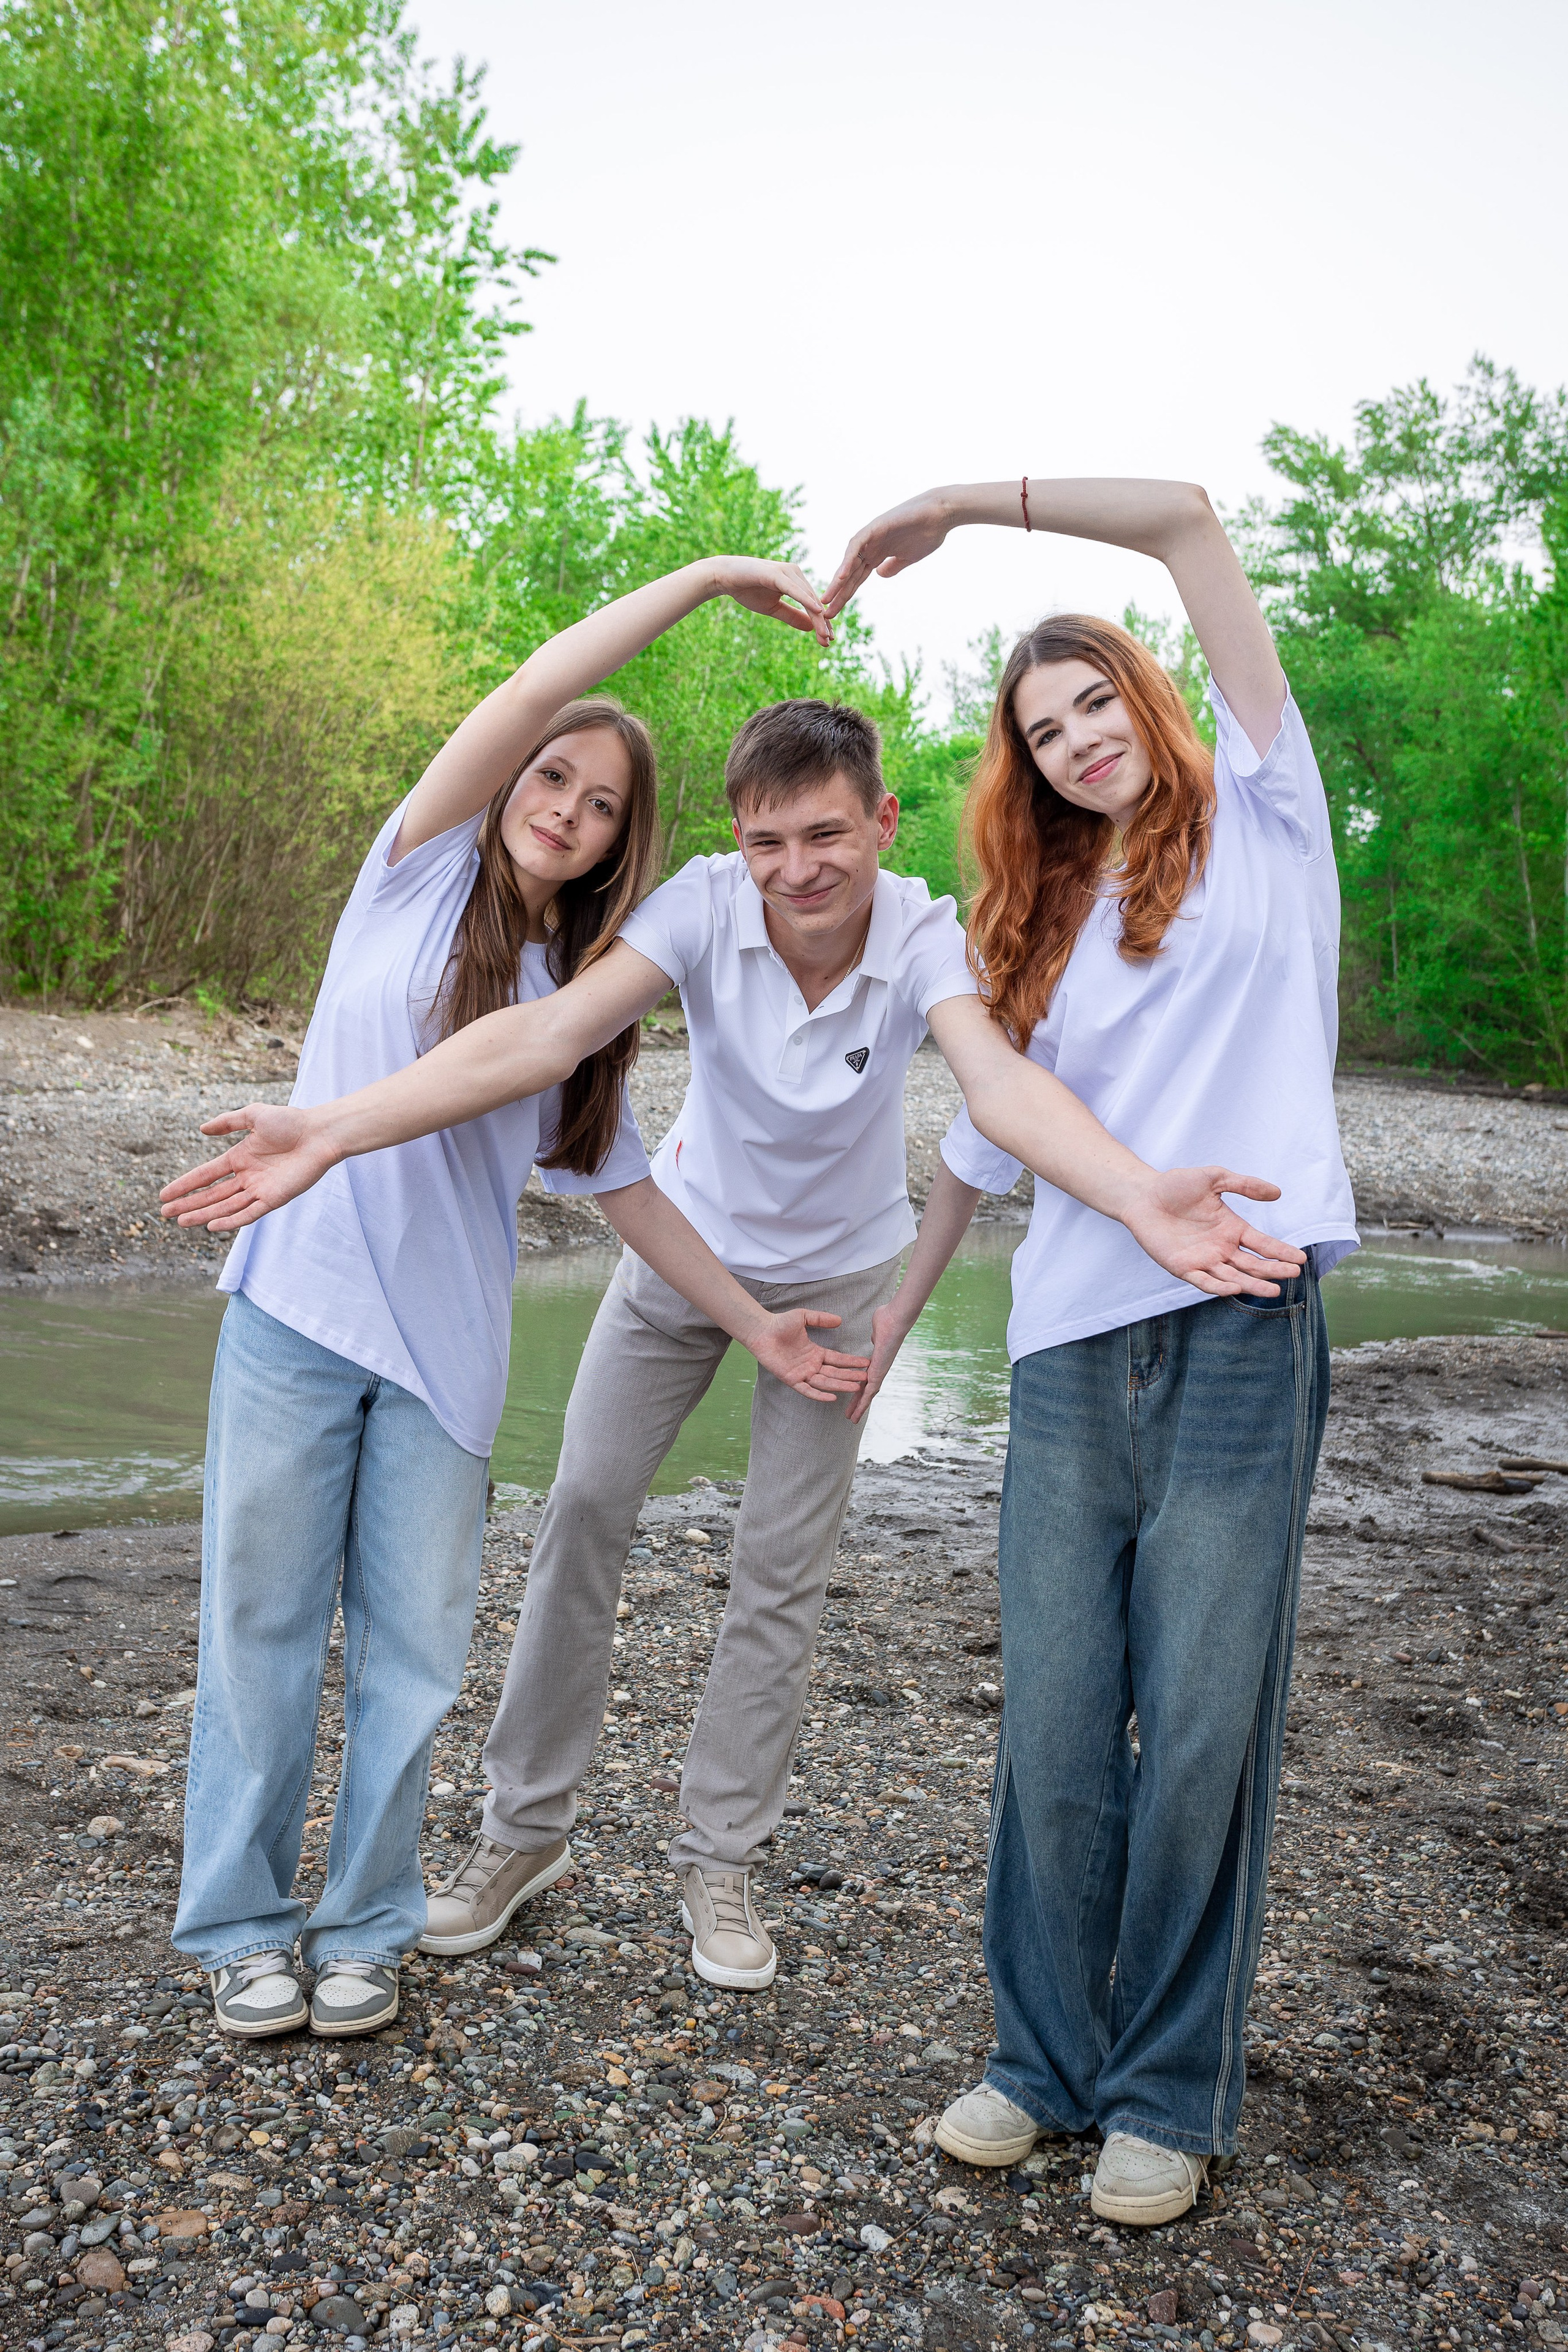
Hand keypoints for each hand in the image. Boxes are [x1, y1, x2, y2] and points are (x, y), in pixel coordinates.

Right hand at [159, 1104, 338, 1231]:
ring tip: (181, 1222)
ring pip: (226, 1206)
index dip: (185, 1185)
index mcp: (240, 1158)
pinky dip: (231, 1220)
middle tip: (165, 1214)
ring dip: (203, 1214)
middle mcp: (247, 1176)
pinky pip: (249, 1213)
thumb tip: (202, 1129)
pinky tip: (212, 1226)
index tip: (164, 1195)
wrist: (320, 1133)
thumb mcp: (254, 1115)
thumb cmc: (291, 1121)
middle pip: (212, 1194)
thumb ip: (228, 1123)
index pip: (206, 1175)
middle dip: (188, 1204)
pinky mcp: (274, 1199)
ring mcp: (260, 1189)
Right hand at [710, 557, 831, 645]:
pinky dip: (806, 600)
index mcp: (795, 581)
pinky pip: (795, 590)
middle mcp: (795, 573)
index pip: (813, 604)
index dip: (821, 622)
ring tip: (825, 634)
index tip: (828, 640)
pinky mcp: (777, 573)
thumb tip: (811, 627)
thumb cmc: (748, 590)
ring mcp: (787, 572)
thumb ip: (792, 616)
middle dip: (822, 623)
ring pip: (807, 597)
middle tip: (829, 642)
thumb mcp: (773, 608)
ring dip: (817, 617)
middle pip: (814, 602)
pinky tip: (817, 611)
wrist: (725, 577)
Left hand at [744, 1308, 870, 1403]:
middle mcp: (811, 1365)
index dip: (852, 1362)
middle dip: (850, 1376)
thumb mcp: (804, 1317)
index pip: (838, 1359)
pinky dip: (819, 1395)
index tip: (866, 1363)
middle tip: (866, 1379)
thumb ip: (821, 1319)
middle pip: (835, 1373)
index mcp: (816, 1353)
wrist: (762, 1330)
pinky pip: (807, 1390)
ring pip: (825, 1382)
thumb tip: (839, 1320)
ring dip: (840, 1386)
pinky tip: (832, 1398)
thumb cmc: (780, 1323)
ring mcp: (802, 1373)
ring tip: (855, 1388)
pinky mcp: (792, 1379)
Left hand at [822, 490, 952, 615]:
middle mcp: (871, 546)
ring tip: (828, 599)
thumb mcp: (909, 557)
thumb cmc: (929, 532)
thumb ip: (893, 566)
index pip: (857, 578)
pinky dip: (848, 561)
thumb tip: (879, 575)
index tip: (836, 612)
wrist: (942, 514)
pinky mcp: (875, 527)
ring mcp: (871, 536)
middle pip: (850, 573)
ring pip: (849, 561)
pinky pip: (856, 546)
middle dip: (838, 593)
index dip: (846, 594)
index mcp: (878, 554)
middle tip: (825, 612)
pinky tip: (841, 577)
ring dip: (838, 581)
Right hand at [845, 1299, 913, 1424]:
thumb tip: (875, 1337)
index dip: (859, 1388)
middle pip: (867, 1390)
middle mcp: (879, 1369)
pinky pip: (869, 1392)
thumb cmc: (887, 1319)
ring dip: (860, 1408)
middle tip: (850, 1414)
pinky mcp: (879, 1373)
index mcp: (877, 1360)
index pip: (866, 1378)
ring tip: (852, 1419)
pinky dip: (863, 1404)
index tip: (852, 1395)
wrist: (895, 1319)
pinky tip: (857, 1413)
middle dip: (858, 1402)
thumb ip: (875, 1336)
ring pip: (868, 1395)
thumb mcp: (876, 1331)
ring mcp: (880, 1372)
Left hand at [1122, 1168, 1306, 1297]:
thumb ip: (1244, 1185)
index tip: (1301, 1259)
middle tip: (1294, 1274)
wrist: (1142, 1194)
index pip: (1262, 1244)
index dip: (1281, 1252)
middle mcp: (1221, 1247)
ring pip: (1234, 1277)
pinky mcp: (1183, 1267)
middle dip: (1273, 1270)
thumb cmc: (1176, 1185)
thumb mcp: (1214, 1179)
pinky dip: (1220, 1286)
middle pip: (1252, 1264)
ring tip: (1274, 1291)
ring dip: (1253, 1284)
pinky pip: (1204, 1281)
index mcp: (1231, 1228)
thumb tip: (1277, 1192)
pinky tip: (1236, 1287)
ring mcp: (1203, 1259)